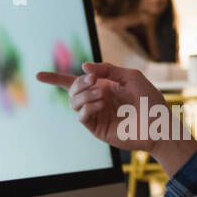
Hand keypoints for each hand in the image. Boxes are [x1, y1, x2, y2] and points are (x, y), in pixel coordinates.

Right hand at [36, 61, 171, 152]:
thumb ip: (107, 69)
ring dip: (84, 95)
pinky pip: (81, 116)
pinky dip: (87, 107)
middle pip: (72, 90)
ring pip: (74, 103)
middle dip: (79, 83)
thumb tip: (83, 68)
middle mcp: (97, 100)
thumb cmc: (149, 100)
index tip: (38, 76)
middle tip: (94, 81)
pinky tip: (101, 104)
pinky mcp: (98, 129)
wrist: (159, 124)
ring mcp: (96, 115)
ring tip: (102, 95)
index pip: (74, 83)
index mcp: (103, 87)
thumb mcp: (130, 76)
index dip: (55, 79)